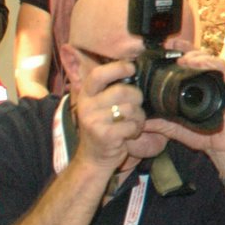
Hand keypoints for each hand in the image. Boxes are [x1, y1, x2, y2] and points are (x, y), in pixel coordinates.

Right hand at [73, 57, 147, 172]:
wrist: (94, 158)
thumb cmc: (104, 127)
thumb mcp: (101, 105)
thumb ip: (111, 88)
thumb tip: (134, 66)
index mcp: (86, 94)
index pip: (98, 74)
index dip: (118, 68)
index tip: (131, 68)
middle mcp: (86, 106)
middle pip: (122, 91)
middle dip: (137, 98)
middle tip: (135, 107)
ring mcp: (93, 121)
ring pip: (130, 108)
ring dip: (138, 117)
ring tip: (132, 123)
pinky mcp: (104, 135)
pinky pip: (131, 125)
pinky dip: (136, 129)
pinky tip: (129, 134)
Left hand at [141, 45, 224, 159]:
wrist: (219, 146)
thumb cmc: (200, 134)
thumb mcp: (173, 126)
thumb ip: (158, 122)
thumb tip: (138, 120)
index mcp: (194, 86)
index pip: (187, 62)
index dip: (178, 51)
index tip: (165, 47)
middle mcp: (207, 80)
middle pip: (198, 54)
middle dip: (185, 47)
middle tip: (172, 45)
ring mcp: (217, 82)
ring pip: (209, 57)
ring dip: (196, 55)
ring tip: (183, 59)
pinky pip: (220, 68)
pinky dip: (209, 63)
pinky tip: (197, 64)